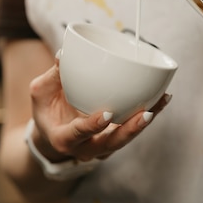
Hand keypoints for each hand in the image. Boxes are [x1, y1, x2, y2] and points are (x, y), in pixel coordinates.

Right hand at [28, 58, 171, 162]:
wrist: (54, 133)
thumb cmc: (47, 110)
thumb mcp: (40, 93)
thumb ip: (53, 76)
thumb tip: (64, 54)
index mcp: (63, 139)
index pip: (78, 134)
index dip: (91, 126)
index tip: (106, 114)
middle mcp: (86, 148)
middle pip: (111, 144)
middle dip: (129, 131)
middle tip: (146, 113)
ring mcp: (103, 147)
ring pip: (126, 139)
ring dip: (144, 122)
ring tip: (160, 101)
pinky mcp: (115, 139)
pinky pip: (134, 129)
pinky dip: (150, 114)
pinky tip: (162, 98)